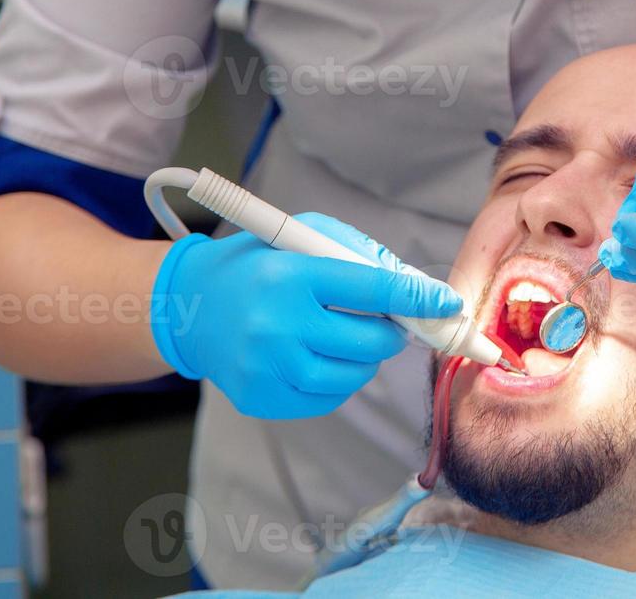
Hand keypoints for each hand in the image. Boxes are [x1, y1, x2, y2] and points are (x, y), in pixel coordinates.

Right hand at [148, 213, 461, 418]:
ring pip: (352, 377)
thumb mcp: (301, 236)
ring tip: (348, 337)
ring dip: (365, 359)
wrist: (189, 307)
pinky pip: (324, 400)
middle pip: (369, 341)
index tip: (447, 303)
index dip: (418, 297)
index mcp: (290, 275)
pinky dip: (336, 381)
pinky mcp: (260, 398)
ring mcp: (266, 367)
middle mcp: (277, 324)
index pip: (373, 288)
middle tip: (389, 322)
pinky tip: (317, 357)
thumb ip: (359, 254)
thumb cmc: (257, 263)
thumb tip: (417, 288)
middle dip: (391, 332)